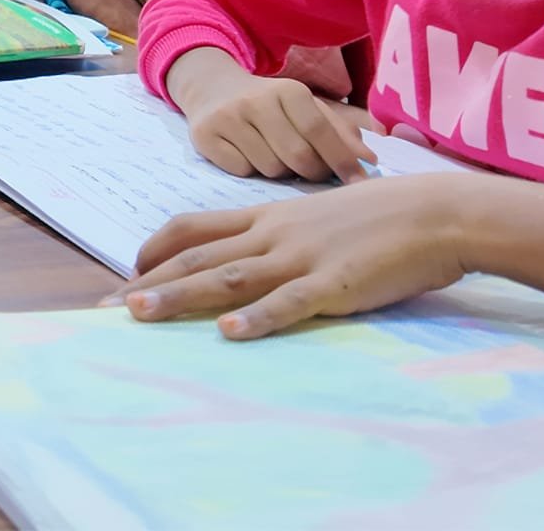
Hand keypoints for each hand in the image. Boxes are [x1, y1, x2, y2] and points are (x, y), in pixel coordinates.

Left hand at [109, 174, 469, 339]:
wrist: (435, 212)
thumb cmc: (383, 214)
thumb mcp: (322, 213)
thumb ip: (288, 229)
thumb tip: (260, 248)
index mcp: (271, 215)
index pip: (198, 225)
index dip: (159, 248)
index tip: (129, 270)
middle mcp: (275, 233)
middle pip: (199, 255)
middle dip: (150, 281)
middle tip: (108, 307)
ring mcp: (302, 258)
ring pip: (228, 277)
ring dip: (180, 297)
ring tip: (140, 315)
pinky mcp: (334, 285)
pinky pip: (288, 303)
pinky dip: (255, 318)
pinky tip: (228, 331)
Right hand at [168, 48, 375, 182]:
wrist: (213, 89)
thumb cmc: (271, 104)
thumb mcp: (304, 106)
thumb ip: (339, 130)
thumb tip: (370, 160)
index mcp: (288, 89)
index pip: (320, 130)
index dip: (341, 159)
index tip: (358, 182)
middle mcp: (258, 101)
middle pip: (298, 156)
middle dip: (311, 172)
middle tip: (311, 171)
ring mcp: (229, 118)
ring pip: (270, 168)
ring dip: (280, 172)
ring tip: (275, 155)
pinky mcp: (206, 136)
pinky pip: (241, 171)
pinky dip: (250, 171)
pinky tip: (248, 155)